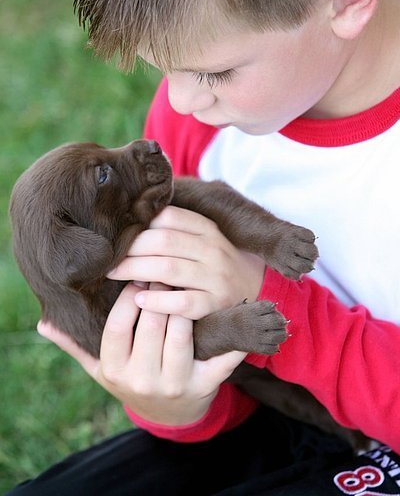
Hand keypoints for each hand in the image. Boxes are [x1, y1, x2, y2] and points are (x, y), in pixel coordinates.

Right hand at [37, 282, 245, 424]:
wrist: (169, 416)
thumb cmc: (131, 380)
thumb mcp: (101, 369)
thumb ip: (76, 345)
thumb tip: (44, 324)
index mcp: (115, 370)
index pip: (118, 326)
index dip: (129, 297)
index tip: (138, 277)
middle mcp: (143, 380)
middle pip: (152, 325)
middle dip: (159, 293)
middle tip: (165, 272)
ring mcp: (174, 385)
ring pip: (181, 333)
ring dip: (183, 305)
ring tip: (184, 285)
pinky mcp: (204, 386)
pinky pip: (218, 357)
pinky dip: (226, 338)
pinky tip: (227, 313)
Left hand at [108, 206, 265, 318]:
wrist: (256, 290)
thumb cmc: (215, 263)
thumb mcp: (203, 238)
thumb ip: (176, 228)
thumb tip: (133, 218)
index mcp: (207, 229)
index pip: (169, 216)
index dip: (140, 224)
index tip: (118, 233)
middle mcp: (213, 250)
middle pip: (164, 241)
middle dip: (131, 248)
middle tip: (109, 256)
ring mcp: (215, 278)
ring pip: (169, 269)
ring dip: (136, 270)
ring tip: (114, 273)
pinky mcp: (215, 304)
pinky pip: (183, 303)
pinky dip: (158, 301)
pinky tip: (139, 299)